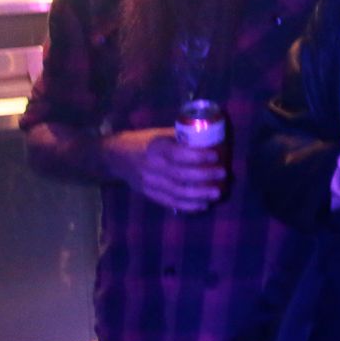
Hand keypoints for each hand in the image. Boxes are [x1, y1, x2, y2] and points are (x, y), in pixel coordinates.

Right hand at [103, 127, 224, 211]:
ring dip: (199, 195)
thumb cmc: (144, 141)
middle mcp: (151, 166)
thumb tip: (210, 140)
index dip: (198, 156)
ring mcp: (148, 183)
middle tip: (223, 174)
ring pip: (177, 192)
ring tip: (217, 193)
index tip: (216, 156)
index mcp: (155, 148)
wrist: (116, 157)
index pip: (178, 154)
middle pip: (180, 175)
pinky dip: (188, 206)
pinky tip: (203, 205)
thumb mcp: (160, 134)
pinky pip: (170, 203)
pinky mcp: (149, 194)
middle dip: (204, 176)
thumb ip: (181, 139)